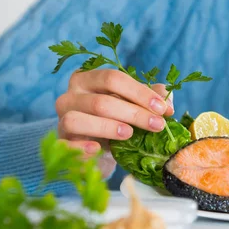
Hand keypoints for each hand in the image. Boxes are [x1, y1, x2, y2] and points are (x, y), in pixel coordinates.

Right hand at [54, 69, 173, 174]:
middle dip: (134, 113)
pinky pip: (66, 144)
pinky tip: (98, 149)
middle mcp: (70, 96)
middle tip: (157, 125)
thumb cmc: (116, 120)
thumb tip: (168, 102)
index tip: (163, 109)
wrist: (96, 149)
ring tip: (129, 134)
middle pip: (101, 101)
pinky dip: (82, 147)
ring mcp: (62, 119)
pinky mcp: (60, 143)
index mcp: (88, 79)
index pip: (113, 78)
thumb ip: (151, 99)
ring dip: (107, 126)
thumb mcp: (133, 106)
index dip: (140, 93)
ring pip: (78, 119)